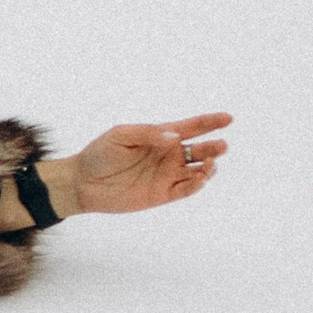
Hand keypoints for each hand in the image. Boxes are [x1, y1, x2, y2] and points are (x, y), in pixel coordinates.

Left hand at [64, 114, 232, 215]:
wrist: (84, 182)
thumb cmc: (100, 154)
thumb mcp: (121, 135)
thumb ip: (148, 133)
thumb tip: (174, 137)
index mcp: (161, 136)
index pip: (192, 127)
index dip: (210, 122)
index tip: (228, 118)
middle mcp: (169, 155)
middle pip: (200, 150)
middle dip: (213, 147)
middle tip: (221, 146)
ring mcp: (168, 175)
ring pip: (198, 171)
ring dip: (208, 168)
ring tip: (207, 165)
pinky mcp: (163, 194)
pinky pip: (186, 189)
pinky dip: (196, 185)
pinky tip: (199, 179)